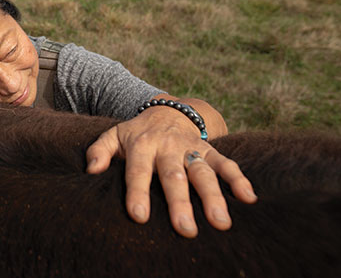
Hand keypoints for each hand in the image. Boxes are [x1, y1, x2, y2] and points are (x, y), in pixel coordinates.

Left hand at [85, 106, 256, 237]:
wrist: (167, 110)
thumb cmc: (136, 134)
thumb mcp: (114, 135)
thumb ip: (99, 151)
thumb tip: (91, 170)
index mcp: (142, 145)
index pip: (138, 171)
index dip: (138, 193)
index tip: (140, 216)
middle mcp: (168, 147)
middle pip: (174, 176)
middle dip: (180, 202)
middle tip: (186, 229)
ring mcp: (191, 148)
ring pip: (203, 172)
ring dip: (214, 196)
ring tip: (221, 222)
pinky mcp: (210, 150)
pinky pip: (226, 163)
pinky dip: (239, 179)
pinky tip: (249, 198)